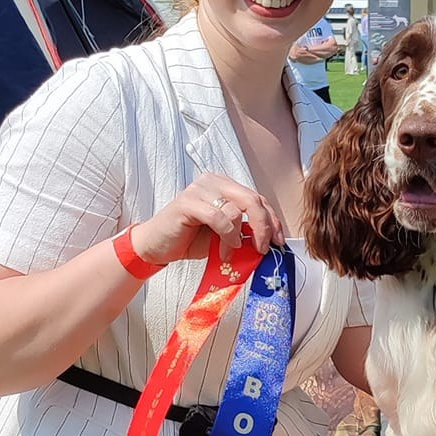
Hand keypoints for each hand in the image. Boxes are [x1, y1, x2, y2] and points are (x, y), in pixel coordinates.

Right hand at [130, 175, 283, 266]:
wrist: (156, 246)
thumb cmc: (190, 239)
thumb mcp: (224, 235)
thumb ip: (243, 231)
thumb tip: (270, 241)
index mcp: (225, 185)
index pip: (258, 198)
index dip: (272, 220)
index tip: (279, 242)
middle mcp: (214, 182)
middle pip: (252, 199)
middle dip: (264, 227)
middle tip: (264, 249)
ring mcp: (199, 189)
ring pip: (237, 209)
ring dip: (238, 237)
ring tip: (231, 253)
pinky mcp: (187, 202)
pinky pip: (219, 217)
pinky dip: (227, 236)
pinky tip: (225, 249)